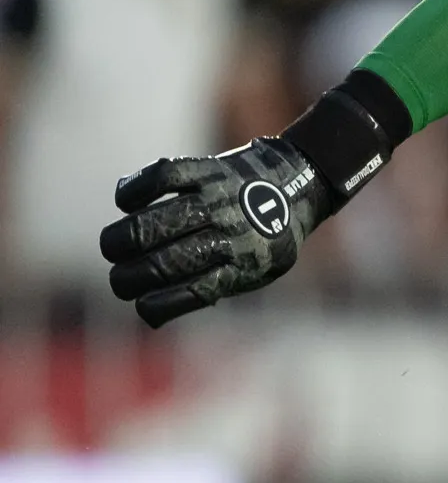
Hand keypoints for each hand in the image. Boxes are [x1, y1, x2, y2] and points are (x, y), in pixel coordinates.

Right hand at [101, 140, 325, 327]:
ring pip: (156, 224)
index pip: (193, 293)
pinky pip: (162, 176)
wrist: (299, 183)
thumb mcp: (258, 270)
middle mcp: (230, 234)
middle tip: (118, 278)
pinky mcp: (207, 169)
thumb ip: (214, 287)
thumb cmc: (266, 236)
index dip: (156, 305)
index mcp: (245, 266)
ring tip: (113, 248)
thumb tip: (153, 313)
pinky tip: (125, 202)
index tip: (139, 303)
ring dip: (122, 241)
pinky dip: (135, 190)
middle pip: (166, 262)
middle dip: (128, 277)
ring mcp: (217, 199)